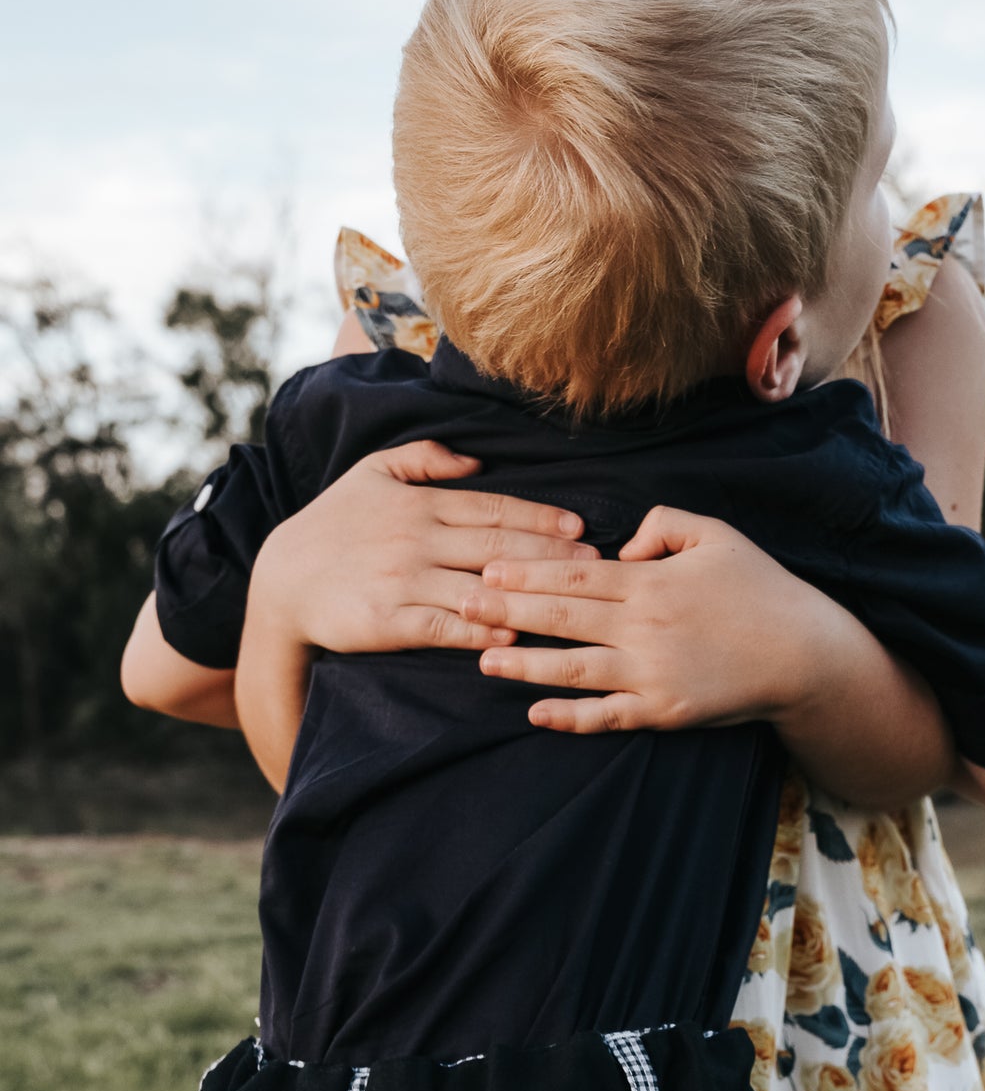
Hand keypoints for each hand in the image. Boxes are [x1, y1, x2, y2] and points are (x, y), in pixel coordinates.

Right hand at [255, 440, 597, 654]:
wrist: (283, 582)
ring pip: (476, 585)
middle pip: (497, 546)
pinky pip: (443, 626)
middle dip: (551, 555)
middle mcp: (416, 538)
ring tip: (570, 602)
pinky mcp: (387, 621)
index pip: (492, 508)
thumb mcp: (372, 472)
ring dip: (526, 594)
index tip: (580, 529)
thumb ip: (425, 457)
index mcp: (420, 502)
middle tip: (596, 565)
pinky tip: (512, 633)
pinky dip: (479, 629)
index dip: (540, 518)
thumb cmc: (334, 525)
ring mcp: (402, 580)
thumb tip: (475, 458)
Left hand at [472, 508, 852, 731]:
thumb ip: (663, 524)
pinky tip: (536, 713)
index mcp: (651, 581)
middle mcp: (643, 627)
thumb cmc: (760, 589)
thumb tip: (623, 542)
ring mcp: (651, 674)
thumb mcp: (716, 534)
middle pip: (562, 616)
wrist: (802, 653)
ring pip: (574, 668)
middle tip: (462, 604)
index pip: (574, 572)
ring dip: (526, 665)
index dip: (526, 571)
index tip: (486, 567)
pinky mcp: (664, 711)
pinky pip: (608, 716)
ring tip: (484, 658)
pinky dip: (571, 717)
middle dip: (507, 610)